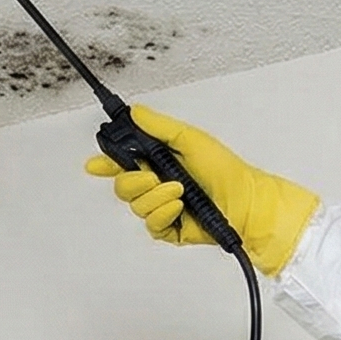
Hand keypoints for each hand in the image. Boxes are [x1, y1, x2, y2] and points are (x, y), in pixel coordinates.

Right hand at [82, 106, 319, 275]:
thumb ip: (158, 127)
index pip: (123, 161)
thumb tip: (136, 112)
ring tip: (179, 191)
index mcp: (159, 160)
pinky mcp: (169, 228)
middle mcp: (157, 183)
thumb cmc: (226, 171)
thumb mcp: (190, 139)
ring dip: (156, 196)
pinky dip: (163, 214)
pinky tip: (179, 207)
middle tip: (153, 175)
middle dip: (134, 181)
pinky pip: (151, 224)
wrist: (245, 203)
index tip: (95, 164)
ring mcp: (162, 207)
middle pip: (123, 185)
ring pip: (135, 205)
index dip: (105, 163)